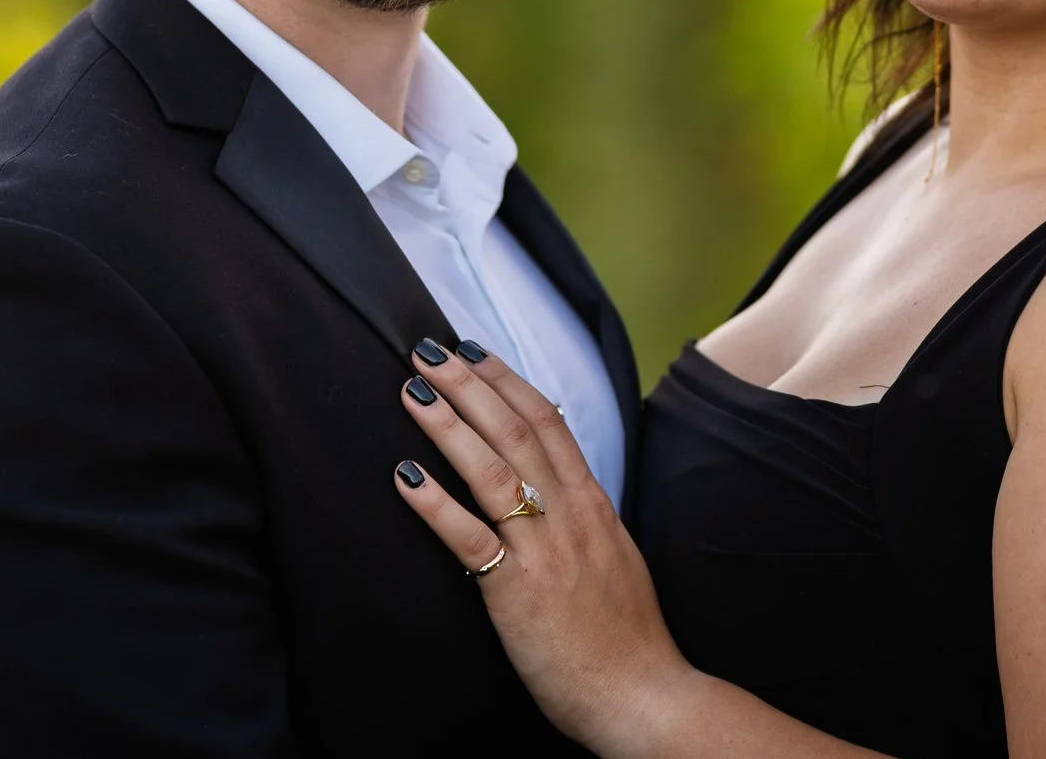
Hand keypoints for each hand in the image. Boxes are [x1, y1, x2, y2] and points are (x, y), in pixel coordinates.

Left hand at [393, 341, 692, 755]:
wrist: (642, 694)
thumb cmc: (626, 636)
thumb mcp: (615, 555)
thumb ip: (585, 517)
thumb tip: (560, 485)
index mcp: (593, 504)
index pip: (548, 422)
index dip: (506, 381)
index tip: (473, 350)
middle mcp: (570, 516)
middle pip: (515, 431)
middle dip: (468, 385)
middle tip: (427, 350)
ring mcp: (545, 551)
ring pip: (492, 469)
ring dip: (447, 424)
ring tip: (411, 391)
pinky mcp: (517, 591)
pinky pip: (470, 537)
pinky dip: (434, 503)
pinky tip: (403, 475)